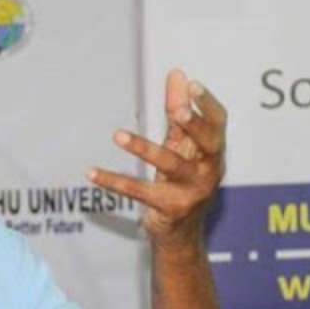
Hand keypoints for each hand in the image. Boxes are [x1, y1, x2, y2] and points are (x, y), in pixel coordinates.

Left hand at [88, 68, 226, 248]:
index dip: (208, 105)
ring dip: (143, 148)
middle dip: (194, 126)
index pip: (218, 124)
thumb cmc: (182, 181)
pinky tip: (91, 172)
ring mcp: (191, 191)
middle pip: (207, 143)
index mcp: (213, 151)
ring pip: (170, 165)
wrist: (182, 234)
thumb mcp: (181, 146)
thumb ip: (177, 112)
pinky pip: (138, 191)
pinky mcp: (169, 208)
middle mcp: (208, 170)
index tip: (193, 85)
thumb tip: (177, 75)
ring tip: (117, 135)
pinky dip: (113, 181)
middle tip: (178, 111)